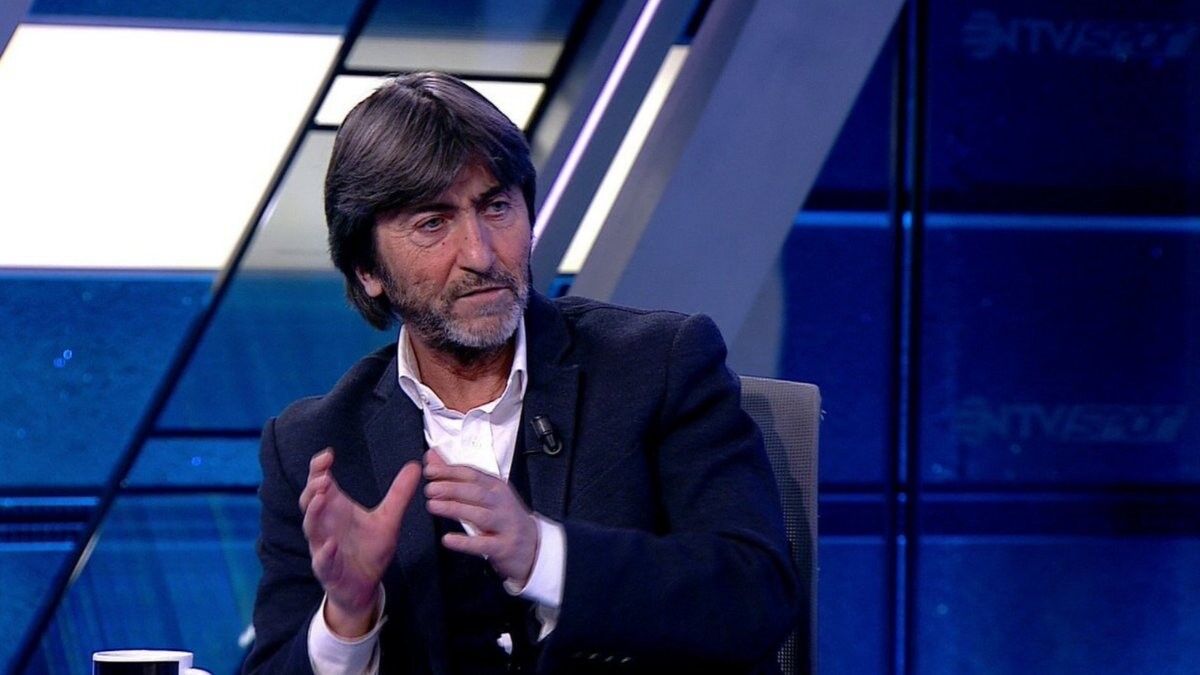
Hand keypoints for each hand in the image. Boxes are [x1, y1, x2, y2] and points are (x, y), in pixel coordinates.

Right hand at [299, 449, 420, 636]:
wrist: (365, 586)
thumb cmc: (370, 550)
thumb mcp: (389, 518)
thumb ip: (399, 493)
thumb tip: (415, 466)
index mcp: (337, 508)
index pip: (321, 483)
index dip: (320, 468)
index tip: (328, 454)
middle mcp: (326, 524)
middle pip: (310, 501)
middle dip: (313, 487)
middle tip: (323, 476)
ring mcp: (323, 546)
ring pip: (311, 527)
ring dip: (314, 512)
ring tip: (322, 497)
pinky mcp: (327, 569)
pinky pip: (321, 560)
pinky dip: (324, 552)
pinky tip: (331, 544)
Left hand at [423, 449, 539, 585]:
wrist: (532, 546)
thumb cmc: (504, 517)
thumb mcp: (485, 494)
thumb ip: (456, 477)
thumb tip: (433, 457)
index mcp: (496, 487)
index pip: (472, 475)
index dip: (451, 471)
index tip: (430, 470)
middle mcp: (501, 503)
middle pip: (476, 492)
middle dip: (452, 488)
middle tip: (430, 489)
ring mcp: (504, 525)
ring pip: (480, 515)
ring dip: (455, 509)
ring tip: (434, 506)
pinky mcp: (503, 547)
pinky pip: (483, 544)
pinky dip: (465, 542)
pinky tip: (448, 539)